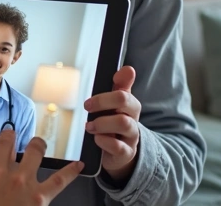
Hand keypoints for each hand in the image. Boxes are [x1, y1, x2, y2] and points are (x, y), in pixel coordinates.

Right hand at [0, 130, 82, 205]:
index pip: (3, 143)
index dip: (8, 135)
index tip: (10, 134)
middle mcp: (13, 175)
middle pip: (23, 148)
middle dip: (29, 143)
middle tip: (31, 143)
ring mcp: (29, 184)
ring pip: (39, 155)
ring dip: (41, 147)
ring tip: (43, 145)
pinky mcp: (41, 198)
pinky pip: (60, 181)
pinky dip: (70, 172)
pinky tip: (77, 166)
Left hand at [83, 66, 140, 182]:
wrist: (121, 152)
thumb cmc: (114, 123)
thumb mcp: (116, 105)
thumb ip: (121, 86)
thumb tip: (129, 68)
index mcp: (130, 105)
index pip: (124, 93)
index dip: (106, 94)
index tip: (89, 101)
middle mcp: (133, 119)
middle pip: (126, 103)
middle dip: (103, 102)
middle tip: (87, 108)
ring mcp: (131, 137)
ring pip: (124, 123)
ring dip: (102, 123)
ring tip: (89, 126)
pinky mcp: (127, 153)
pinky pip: (119, 147)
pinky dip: (104, 142)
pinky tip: (96, 140)